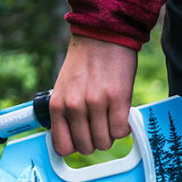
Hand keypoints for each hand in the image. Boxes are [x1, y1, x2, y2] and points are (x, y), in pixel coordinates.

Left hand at [49, 35, 138, 155]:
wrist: (103, 34)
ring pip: (105, 142)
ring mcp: (96, 104)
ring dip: (110, 135)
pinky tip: (122, 116)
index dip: (75, 147)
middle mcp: (75, 107)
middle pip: (87, 147)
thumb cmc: (85, 61)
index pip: (62, 146)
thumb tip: (75, 137)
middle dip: (95, 141)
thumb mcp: (65, 87)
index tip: (82, 141)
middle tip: (101, 127)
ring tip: (111, 119)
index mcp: (58, 105)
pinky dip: (123, 128)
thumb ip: (67, 111)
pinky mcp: (118, 100)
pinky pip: (121, 131)